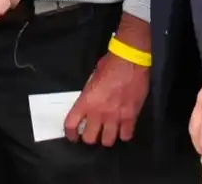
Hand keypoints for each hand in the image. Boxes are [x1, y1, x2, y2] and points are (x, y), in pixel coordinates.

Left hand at [65, 15, 150, 144]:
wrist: (131, 60)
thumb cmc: (110, 64)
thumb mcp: (92, 78)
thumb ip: (90, 95)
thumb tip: (89, 103)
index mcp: (86, 101)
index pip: (71, 125)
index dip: (70, 134)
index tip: (73, 136)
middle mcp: (99, 112)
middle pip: (89, 138)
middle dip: (90, 137)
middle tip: (93, 131)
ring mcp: (115, 116)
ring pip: (108, 141)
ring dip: (107, 137)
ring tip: (108, 131)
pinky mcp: (131, 116)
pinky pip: (126, 135)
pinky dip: (124, 134)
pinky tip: (123, 128)